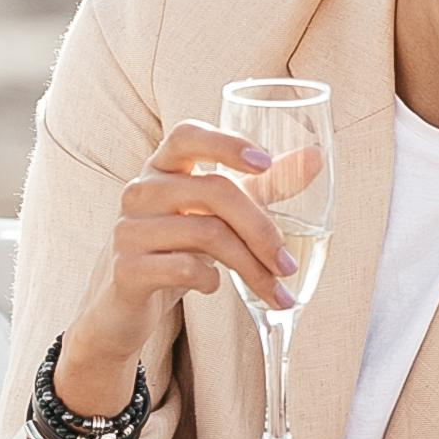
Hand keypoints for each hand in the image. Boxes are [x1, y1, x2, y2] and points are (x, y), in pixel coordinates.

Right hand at [60, 120, 314, 406]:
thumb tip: (316, 156)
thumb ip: (264, 186)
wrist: (123, 303)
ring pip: (206, 234)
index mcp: (162, 167)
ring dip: (250, 267)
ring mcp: (129, 228)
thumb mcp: (218, 213)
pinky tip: (213, 286)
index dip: (226, 144)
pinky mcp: (126, 268)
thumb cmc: (176, 246)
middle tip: (288, 265)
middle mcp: (141, 190)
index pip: (187, 135)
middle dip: (261, 230)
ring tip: (271, 288)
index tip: (265, 163)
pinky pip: (183, 267)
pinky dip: (210, 279)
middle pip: (213, 191)